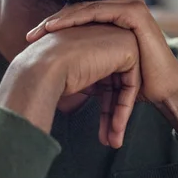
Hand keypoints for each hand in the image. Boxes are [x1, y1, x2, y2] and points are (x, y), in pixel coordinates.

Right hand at [0, 23, 140, 147]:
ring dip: (118, 115)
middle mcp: (105, 36)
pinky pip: (132, 84)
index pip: (103, 76)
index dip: (102, 104)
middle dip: (112, 112)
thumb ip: (86, 82)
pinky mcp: (128, 48)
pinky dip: (124, 107)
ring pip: (125, 85)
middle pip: (115, 81)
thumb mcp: (71, 77)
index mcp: (90, 40)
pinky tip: (115, 129)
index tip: (100, 130)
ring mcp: (118, 38)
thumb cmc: (47, 74)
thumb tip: (87, 96)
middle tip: (109, 140)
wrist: (44, 67)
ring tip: (112, 141)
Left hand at [27, 0, 177, 133]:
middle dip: (52, 23)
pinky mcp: (134, 12)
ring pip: (85, 10)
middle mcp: (122, 3)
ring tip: (41, 34)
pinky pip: (98, 12)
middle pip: (79, 10)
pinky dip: (76, 20)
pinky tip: (58, 29)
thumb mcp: (104, 64)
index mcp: (115, 12)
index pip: (78, 14)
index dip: (54, 25)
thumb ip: (86, 53)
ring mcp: (130, 4)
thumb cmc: (135, 81)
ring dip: (60, 20)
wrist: (164, 91)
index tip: (31, 39)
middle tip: (30, 36)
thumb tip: (52, 56)